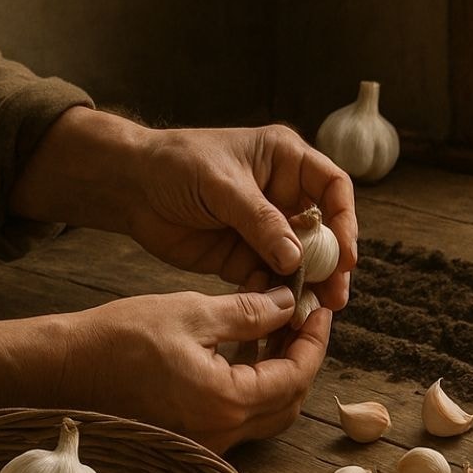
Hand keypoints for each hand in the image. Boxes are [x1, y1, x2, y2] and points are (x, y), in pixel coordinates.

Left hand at [10, 108, 357, 309]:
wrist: (127, 186)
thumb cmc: (174, 164)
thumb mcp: (221, 185)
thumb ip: (260, 221)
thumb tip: (296, 259)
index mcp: (286, 161)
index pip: (333, 188)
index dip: (345, 221)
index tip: (345, 254)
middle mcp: (283, 195)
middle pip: (323, 232)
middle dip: (332, 264)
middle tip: (336, 296)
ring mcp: (265, 228)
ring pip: (301, 260)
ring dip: (308, 285)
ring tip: (314, 310)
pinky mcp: (244, 255)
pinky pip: (270, 278)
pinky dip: (276, 295)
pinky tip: (278, 311)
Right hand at [62, 288, 330, 452]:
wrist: (58, 370)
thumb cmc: (116, 339)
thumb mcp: (190, 312)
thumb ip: (249, 312)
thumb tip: (289, 305)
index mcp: (228, 402)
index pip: (297, 375)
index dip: (315, 340)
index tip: (321, 310)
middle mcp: (223, 433)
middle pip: (289, 400)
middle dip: (302, 357)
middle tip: (303, 319)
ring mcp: (206, 442)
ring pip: (266, 412)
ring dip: (279, 372)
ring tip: (276, 327)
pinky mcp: (190, 439)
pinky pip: (238, 416)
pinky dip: (252, 385)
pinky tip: (245, 350)